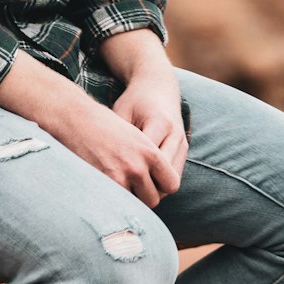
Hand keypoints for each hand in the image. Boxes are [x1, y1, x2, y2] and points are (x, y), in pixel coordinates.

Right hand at [0, 50, 179, 207]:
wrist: (75, 118)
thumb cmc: (103, 126)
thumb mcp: (134, 137)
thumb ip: (147, 160)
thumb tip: (151, 184)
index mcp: (151, 152)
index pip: (171, 184)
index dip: (161, 187)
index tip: (151, 185)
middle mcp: (139, 166)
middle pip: (154, 199)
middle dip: (143, 197)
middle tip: (130, 189)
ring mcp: (120, 176)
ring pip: (135, 205)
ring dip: (128, 201)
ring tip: (117, 189)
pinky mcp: (103, 183)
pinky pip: (116, 204)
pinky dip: (112, 202)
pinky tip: (105, 191)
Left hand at [99, 31, 188, 191]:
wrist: (158, 86)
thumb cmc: (134, 100)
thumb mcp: (120, 113)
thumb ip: (115, 139)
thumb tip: (99, 167)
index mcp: (159, 123)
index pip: (149, 163)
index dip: (131, 180)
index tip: (114, 188)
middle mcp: (175, 135)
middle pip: (164, 178)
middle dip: (145, 191)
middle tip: (124, 197)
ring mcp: (182, 143)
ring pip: (172, 182)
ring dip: (154, 190)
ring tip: (132, 193)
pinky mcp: (184, 149)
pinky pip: (173, 176)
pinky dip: (159, 183)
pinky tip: (142, 183)